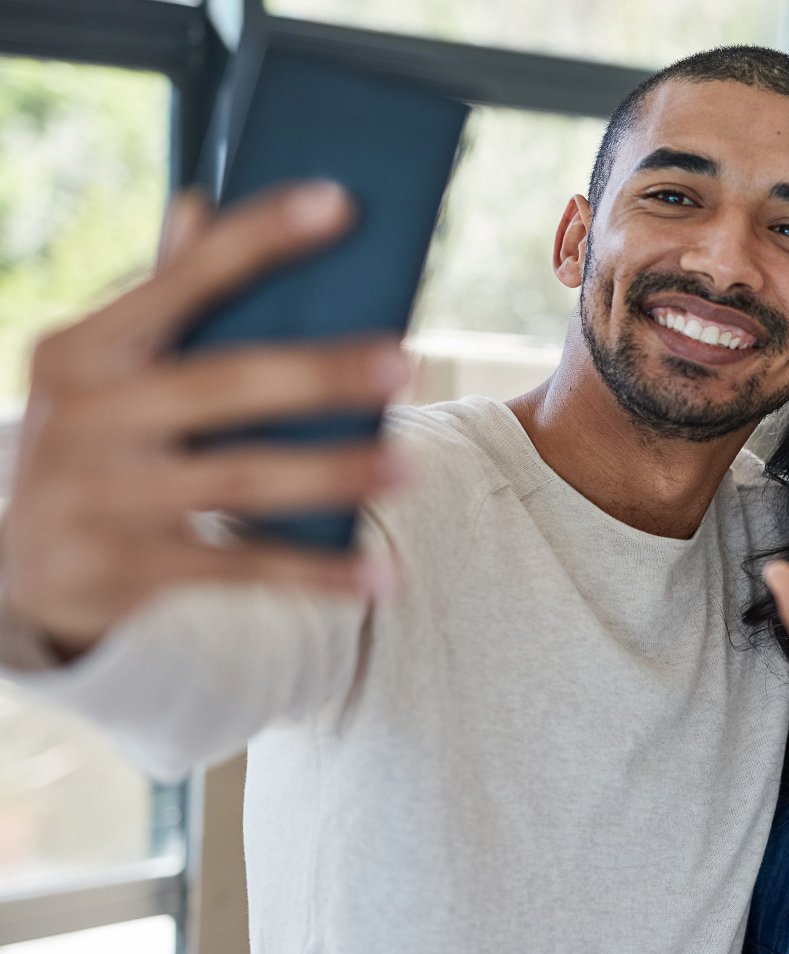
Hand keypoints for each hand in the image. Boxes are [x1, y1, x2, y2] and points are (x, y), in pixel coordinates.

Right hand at [0, 183, 410, 657]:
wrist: (13, 569)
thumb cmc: (93, 443)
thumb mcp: (101, 373)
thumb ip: (160, 299)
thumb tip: (199, 203)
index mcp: (84, 350)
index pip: (182, 280)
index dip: (260, 239)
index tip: (339, 203)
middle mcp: (85, 416)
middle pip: (226, 384)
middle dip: (321, 373)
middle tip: (406, 363)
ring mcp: (101, 496)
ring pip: (242, 478)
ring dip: (335, 472)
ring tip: (410, 465)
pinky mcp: (125, 570)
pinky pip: (241, 567)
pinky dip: (315, 573)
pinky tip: (378, 576)